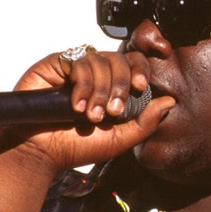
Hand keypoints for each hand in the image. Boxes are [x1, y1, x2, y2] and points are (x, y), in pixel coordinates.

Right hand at [0, 48, 174, 175]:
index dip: (140, 69)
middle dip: (120, 84)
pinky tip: (76, 106)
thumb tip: (170, 102)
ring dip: (100, 89)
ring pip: (100, 60)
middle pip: (119, 59)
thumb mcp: (118, 139)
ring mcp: (74, 67)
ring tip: (90, 115)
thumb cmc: (76, 147)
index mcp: (112, 87)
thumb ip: (145, 123)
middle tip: (112, 112)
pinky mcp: (55, 64)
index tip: (140, 88)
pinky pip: (78, 60)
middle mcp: (95, 74)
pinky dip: (83, 84)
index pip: (133, 64)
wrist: (40, 152)